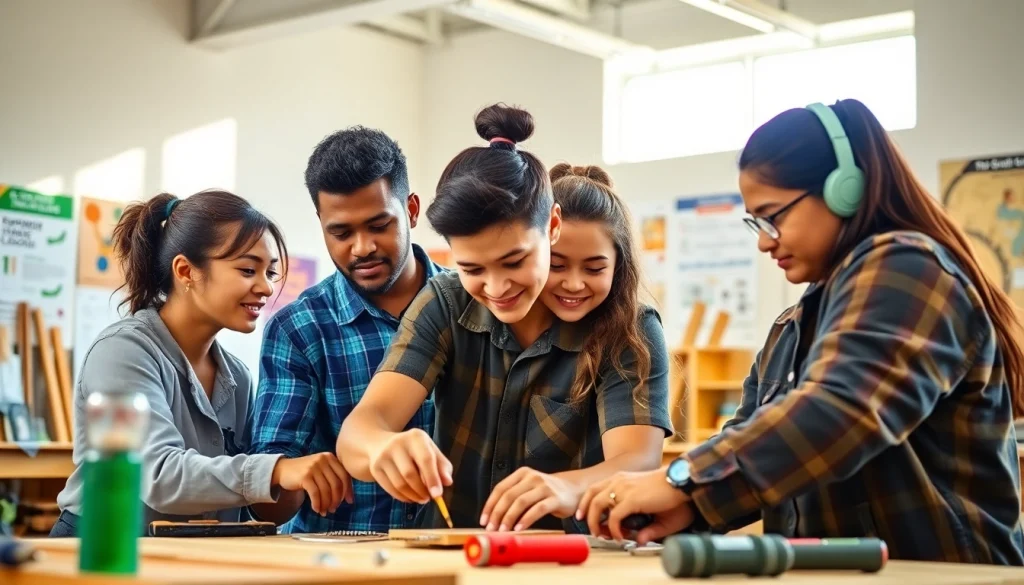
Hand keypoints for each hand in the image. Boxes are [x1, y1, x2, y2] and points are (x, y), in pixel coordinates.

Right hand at [272, 452, 352, 515]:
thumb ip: (333, 477)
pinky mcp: (304, 476)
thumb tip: (348, 496)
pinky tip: (317, 509)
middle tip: (334, 509)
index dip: (348, 490)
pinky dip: (317, 504)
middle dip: (337, 500)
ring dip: (326, 504)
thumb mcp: (321, 469)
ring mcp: (313, 467)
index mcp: (330, 457)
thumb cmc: (306, 472)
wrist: (283, 469)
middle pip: (336, 484)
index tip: (350, 502)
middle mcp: (323, 460)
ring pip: (326, 490)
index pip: (344, 475)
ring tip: (325, 511)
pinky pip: (315, 494)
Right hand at [369, 429, 452, 503]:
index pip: (425, 459)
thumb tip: (447, 482)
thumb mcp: (431, 450)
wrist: (381, 443)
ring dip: (413, 496)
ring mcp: (383, 456)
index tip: (438, 495)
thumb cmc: (414, 449)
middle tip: (429, 498)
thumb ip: (442, 466)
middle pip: (410, 474)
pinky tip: (410, 497)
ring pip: (399, 484)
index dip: (432, 478)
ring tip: (421, 498)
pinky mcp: (375, 468)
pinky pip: (390, 489)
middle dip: (421, 490)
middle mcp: (397, 444)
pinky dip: (403, 497)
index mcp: (415, 437)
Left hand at [480, 467, 579, 531]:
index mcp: (522, 473)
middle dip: (497, 514)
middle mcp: (532, 477)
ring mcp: (545, 486)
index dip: (490, 505)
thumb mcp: (528, 488)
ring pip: (521, 502)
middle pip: (509, 495)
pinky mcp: (555, 498)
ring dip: (509, 518)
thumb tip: (492, 518)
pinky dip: (526, 520)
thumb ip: (513, 496)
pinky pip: (538, 509)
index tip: (483, 521)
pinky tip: (519, 529)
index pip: (500, 488)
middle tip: (491, 528)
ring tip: (502, 530)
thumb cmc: (545, 492)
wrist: (573, 489)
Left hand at [577, 467, 692, 543]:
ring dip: (595, 522)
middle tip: (591, 529)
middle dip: (586, 513)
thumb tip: (637, 540)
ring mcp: (623, 488)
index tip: (583, 516)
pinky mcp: (631, 499)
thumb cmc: (670, 495)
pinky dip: (613, 529)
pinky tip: (620, 536)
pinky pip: (613, 517)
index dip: (586, 502)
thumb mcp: (651, 508)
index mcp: (621, 478)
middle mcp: (619, 480)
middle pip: (591, 495)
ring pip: (597, 505)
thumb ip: (642, 523)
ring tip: (602, 535)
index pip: (595, 488)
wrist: (682, 483)